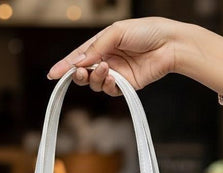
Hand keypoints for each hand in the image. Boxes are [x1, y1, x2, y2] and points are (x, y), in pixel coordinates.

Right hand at [47, 17, 180, 95]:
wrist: (170, 44)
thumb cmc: (146, 31)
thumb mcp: (116, 32)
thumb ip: (96, 47)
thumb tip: (79, 62)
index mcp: (102, 43)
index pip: (79, 55)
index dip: (65, 65)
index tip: (52, 74)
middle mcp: (106, 59)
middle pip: (84, 72)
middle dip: (79, 74)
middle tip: (81, 72)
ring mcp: (116, 73)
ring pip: (95, 83)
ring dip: (95, 78)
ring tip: (104, 69)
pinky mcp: (126, 85)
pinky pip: (109, 90)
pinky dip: (107, 85)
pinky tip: (112, 78)